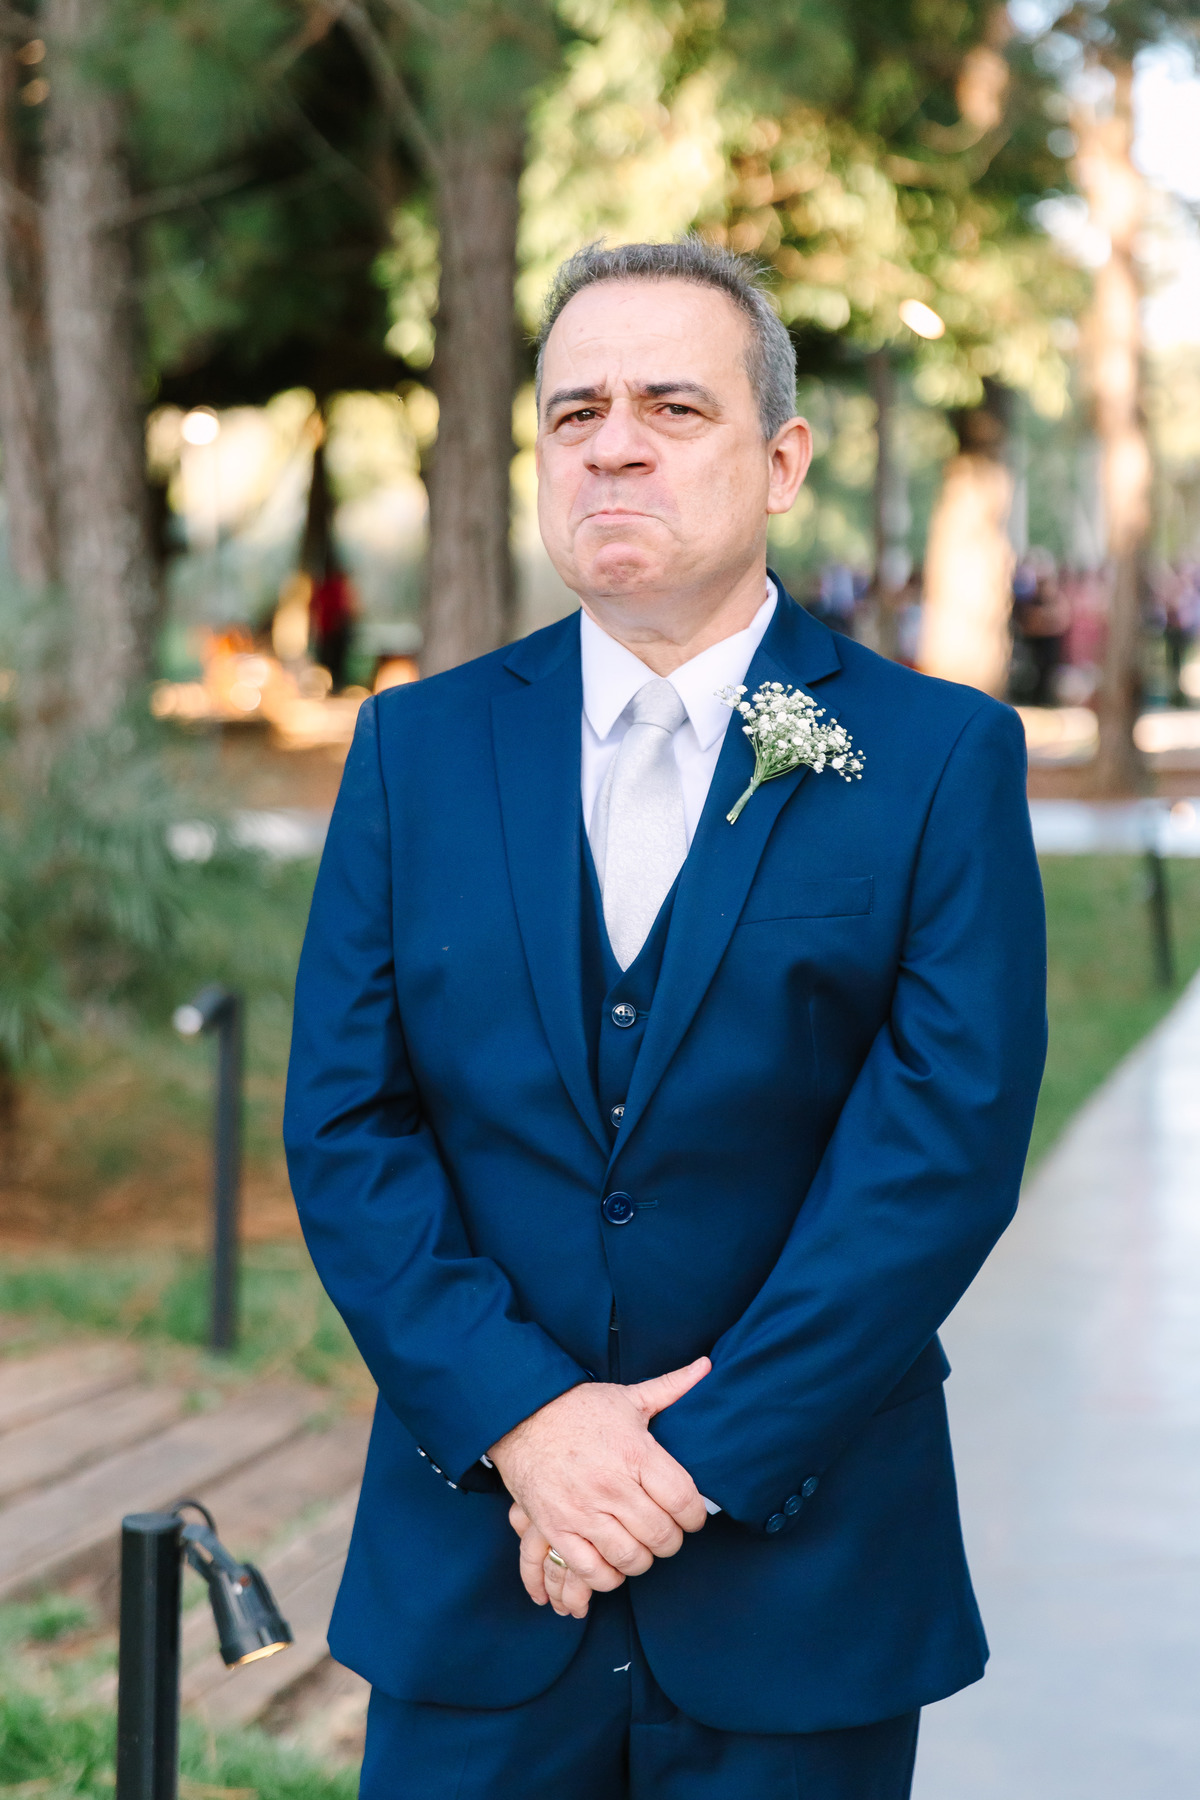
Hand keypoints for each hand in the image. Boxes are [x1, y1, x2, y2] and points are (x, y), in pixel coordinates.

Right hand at [488, 1358, 710, 1617]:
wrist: (521, 1416)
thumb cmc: (579, 1408)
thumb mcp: (628, 1396)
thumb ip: (671, 1387)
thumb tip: (706, 1366)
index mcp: (635, 1453)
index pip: (683, 1500)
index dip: (696, 1516)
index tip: (691, 1516)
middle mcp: (612, 1485)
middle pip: (661, 1535)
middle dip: (671, 1541)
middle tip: (666, 1533)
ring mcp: (583, 1510)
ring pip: (631, 1558)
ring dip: (642, 1559)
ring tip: (640, 1546)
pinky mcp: (557, 1528)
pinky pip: (592, 1571)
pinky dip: (608, 1576)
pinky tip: (612, 1562)